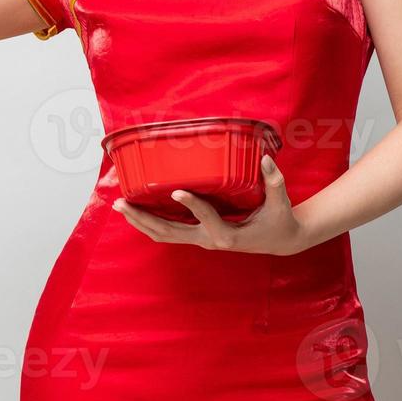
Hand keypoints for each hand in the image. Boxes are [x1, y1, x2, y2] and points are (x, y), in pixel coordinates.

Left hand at [112, 155, 309, 255]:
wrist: (280, 241)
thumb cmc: (280, 219)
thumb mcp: (280, 202)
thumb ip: (273, 181)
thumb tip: (264, 159)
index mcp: (229, 234)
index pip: (207, 218)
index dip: (192, 205)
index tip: (176, 190)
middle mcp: (210, 240)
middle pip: (170, 233)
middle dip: (145, 218)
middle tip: (123, 202)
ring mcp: (201, 240)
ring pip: (165, 235)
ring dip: (141, 222)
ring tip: (121, 206)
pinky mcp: (198, 236)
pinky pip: (169, 232)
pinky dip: (150, 223)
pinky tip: (137, 211)